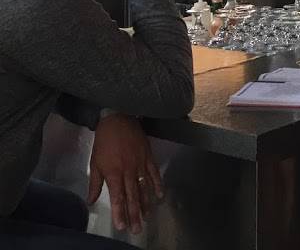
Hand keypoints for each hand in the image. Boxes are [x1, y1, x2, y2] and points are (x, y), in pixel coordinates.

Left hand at [88, 114, 162, 233]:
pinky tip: (160, 195)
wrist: (118, 119)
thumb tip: (91, 200)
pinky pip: (154, 173)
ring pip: (144, 188)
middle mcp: (128, 171)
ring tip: (147, 217)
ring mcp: (140, 164)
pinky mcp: (148, 157)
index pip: (118, 197)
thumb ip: (95, 183)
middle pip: (133, 196)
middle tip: (137, 228)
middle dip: (135, 214)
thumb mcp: (95, 162)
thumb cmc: (104, 141)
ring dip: (145, 204)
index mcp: (114, 173)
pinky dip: (157, 184)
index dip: (120, 212)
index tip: (121, 225)